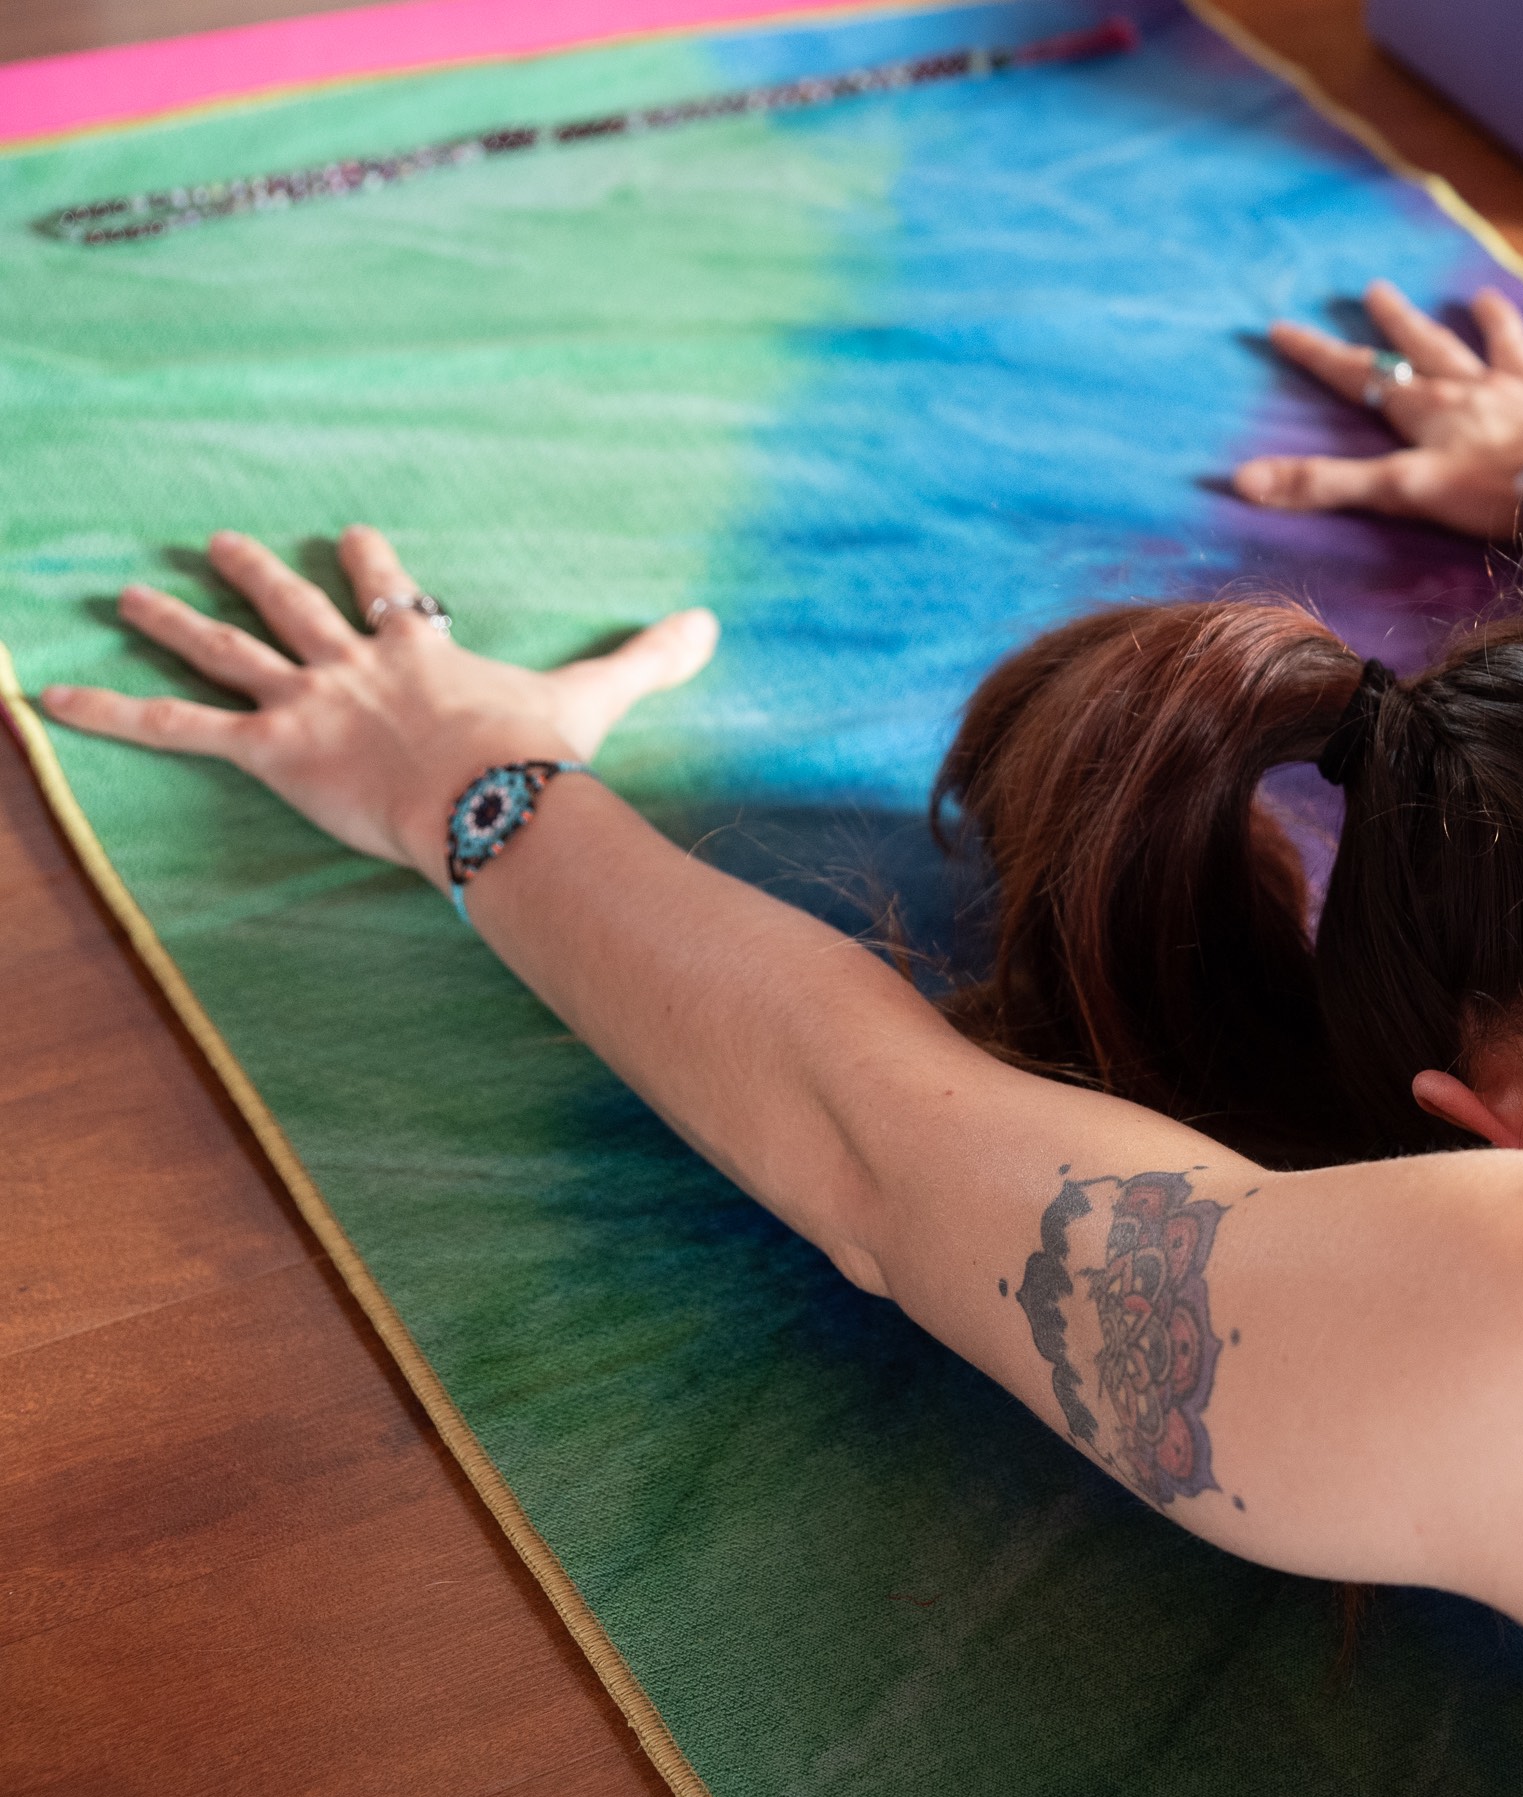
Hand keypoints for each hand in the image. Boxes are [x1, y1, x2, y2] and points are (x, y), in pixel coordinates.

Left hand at [40, 526, 713, 886]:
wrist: (494, 795)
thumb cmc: (539, 754)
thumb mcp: (598, 698)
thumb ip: (649, 658)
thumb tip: (715, 621)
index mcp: (422, 650)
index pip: (389, 594)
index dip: (370, 565)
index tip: (352, 535)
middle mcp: (355, 663)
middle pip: (295, 605)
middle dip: (256, 572)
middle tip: (217, 543)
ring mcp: (308, 701)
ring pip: (226, 652)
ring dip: (173, 622)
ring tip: (124, 595)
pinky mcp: (271, 747)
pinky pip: (179, 729)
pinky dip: (114, 714)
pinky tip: (49, 699)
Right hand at [1237, 280, 1522, 539]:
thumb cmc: (1492, 493)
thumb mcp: (1400, 492)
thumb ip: (1325, 485)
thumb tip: (1242, 481)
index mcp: (1430, 411)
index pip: (1362, 377)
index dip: (1319, 355)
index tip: (1281, 327)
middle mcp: (1477, 389)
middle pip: (1430, 348)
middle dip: (1400, 321)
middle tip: (1376, 287)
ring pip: (1508, 346)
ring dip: (1494, 321)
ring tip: (1480, 296)